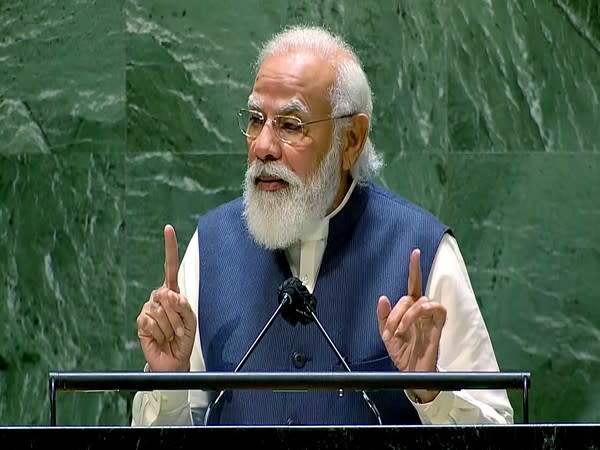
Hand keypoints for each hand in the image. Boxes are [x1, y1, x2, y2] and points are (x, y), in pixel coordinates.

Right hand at [136, 224, 196, 371]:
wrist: (173, 360)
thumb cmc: (183, 338)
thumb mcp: (191, 321)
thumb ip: (184, 306)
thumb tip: (170, 294)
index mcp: (173, 292)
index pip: (170, 266)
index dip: (169, 248)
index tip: (167, 229)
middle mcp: (158, 296)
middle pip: (167, 294)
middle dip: (177, 315)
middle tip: (178, 329)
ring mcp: (148, 308)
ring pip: (160, 310)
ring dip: (169, 326)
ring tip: (170, 334)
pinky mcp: (141, 321)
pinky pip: (150, 321)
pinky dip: (159, 332)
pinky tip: (160, 337)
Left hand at [376, 248, 446, 402]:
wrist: (411, 373)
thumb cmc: (403, 354)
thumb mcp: (386, 334)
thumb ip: (383, 316)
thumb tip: (383, 298)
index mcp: (409, 309)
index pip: (413, 285)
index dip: (414, 268)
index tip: (415, 252)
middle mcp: (421, 310)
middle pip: (409, 296)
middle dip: (395, 312)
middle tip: (389, 332)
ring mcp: (431, 317)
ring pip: (420, 301)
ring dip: (405, 316)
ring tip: (399, 332)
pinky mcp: (439, 324)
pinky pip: (435, 308)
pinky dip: (419, 314)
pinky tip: (410, 327)